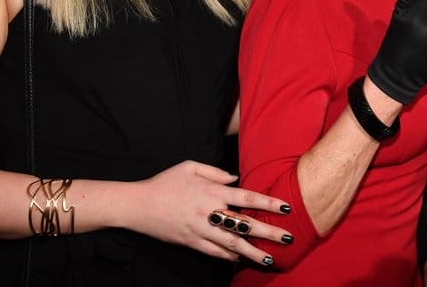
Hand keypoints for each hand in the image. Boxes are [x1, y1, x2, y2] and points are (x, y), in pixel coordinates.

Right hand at [123, 160, 290, 263]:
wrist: (137, 205)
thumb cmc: (164, 182)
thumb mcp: (190, 167)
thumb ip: (215, 172)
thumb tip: (235, 178)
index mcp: (212, 192)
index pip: (247, 198)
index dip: (268, 204)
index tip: (286, 208)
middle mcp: (209, 212)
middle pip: (245, 224)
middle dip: (268, 232)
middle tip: (288, 238)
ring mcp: (200, 230)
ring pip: (232, 243)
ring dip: (252, 252)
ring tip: (269, 258)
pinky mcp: (190, 242)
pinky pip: (214, 252)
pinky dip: (229, 257)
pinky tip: (241, 260)